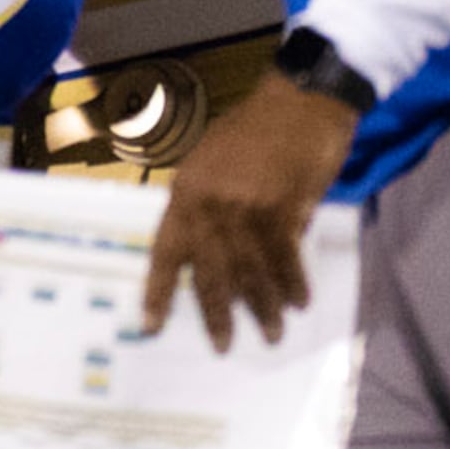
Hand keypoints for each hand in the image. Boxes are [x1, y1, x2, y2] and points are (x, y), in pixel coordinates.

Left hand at [141, 73, 356, 348]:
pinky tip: (298, 301)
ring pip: (250, 270)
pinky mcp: (283, 209)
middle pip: (209, 271)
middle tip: (223, 344)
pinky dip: (292, 282)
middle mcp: (210, 205)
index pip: (164, 252)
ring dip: (262, 305)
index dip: (158, 291)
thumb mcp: (208, 163)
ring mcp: (246, 208)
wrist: (298, 103)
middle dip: (216, 312)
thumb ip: (206, 206)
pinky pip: (286, 257)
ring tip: (270, 332)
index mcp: (184, 194)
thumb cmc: (252, 131)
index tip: (151, 325)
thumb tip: (215, 251)